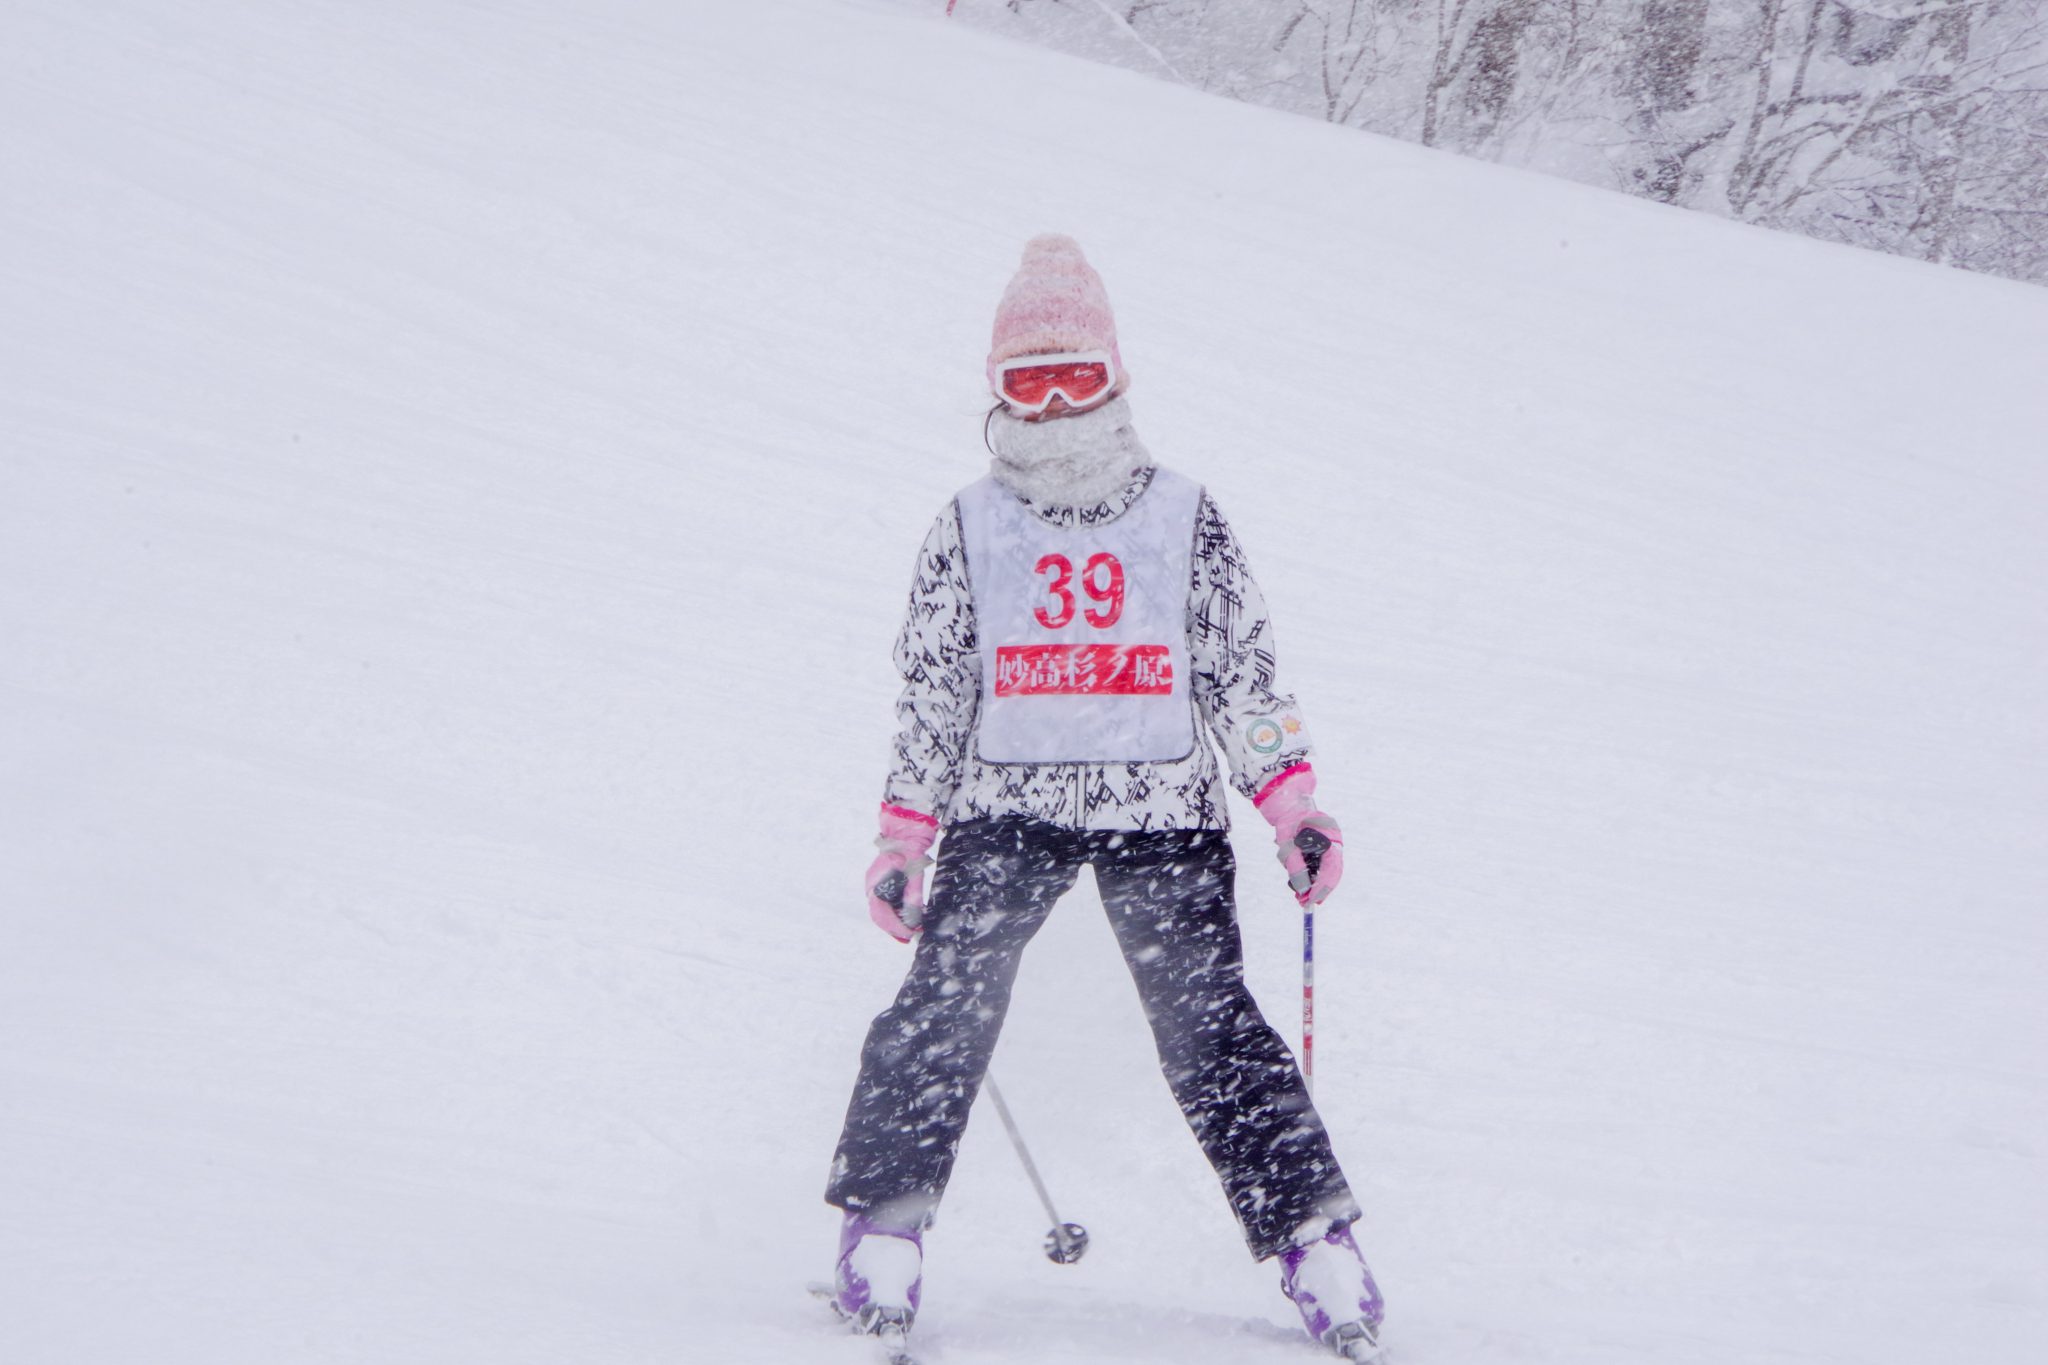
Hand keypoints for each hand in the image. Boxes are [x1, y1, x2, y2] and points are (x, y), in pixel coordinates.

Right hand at [866, 804, 938, 941]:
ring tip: (910, 930)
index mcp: (876, 884)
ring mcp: (875, 883)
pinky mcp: (881, 881)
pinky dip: (895, 911)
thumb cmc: (910, 850)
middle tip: (910, 937)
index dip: (896, 928)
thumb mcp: (915, 874)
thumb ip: (912, 896)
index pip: (881, 914)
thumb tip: (914, 919)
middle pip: (879, 915)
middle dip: (894, 928)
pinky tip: (907, 915)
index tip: (910, 935)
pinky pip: (885, 901)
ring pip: (881, 910)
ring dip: (894, 921)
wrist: (905, 831)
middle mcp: (872, 886)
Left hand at [1253, 765, 1343, 906]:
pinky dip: (1313, 878)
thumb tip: (1302, 889)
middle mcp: (1335, 841)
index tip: (1310, 900)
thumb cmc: (1287, 819)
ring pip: (1328, 872)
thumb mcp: (1286, 841)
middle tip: (1304, 904)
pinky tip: (1302, 887)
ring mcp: (1331, 845)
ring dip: (1315, 886)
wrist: (1289, 805)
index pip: (1332, 867)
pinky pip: (1322, 868)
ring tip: (1300, 898)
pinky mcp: (1324, 849)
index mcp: (1330, 834)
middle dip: (1320, 890)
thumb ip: (1294, 863)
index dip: (1322, 886)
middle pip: (1334, 872)